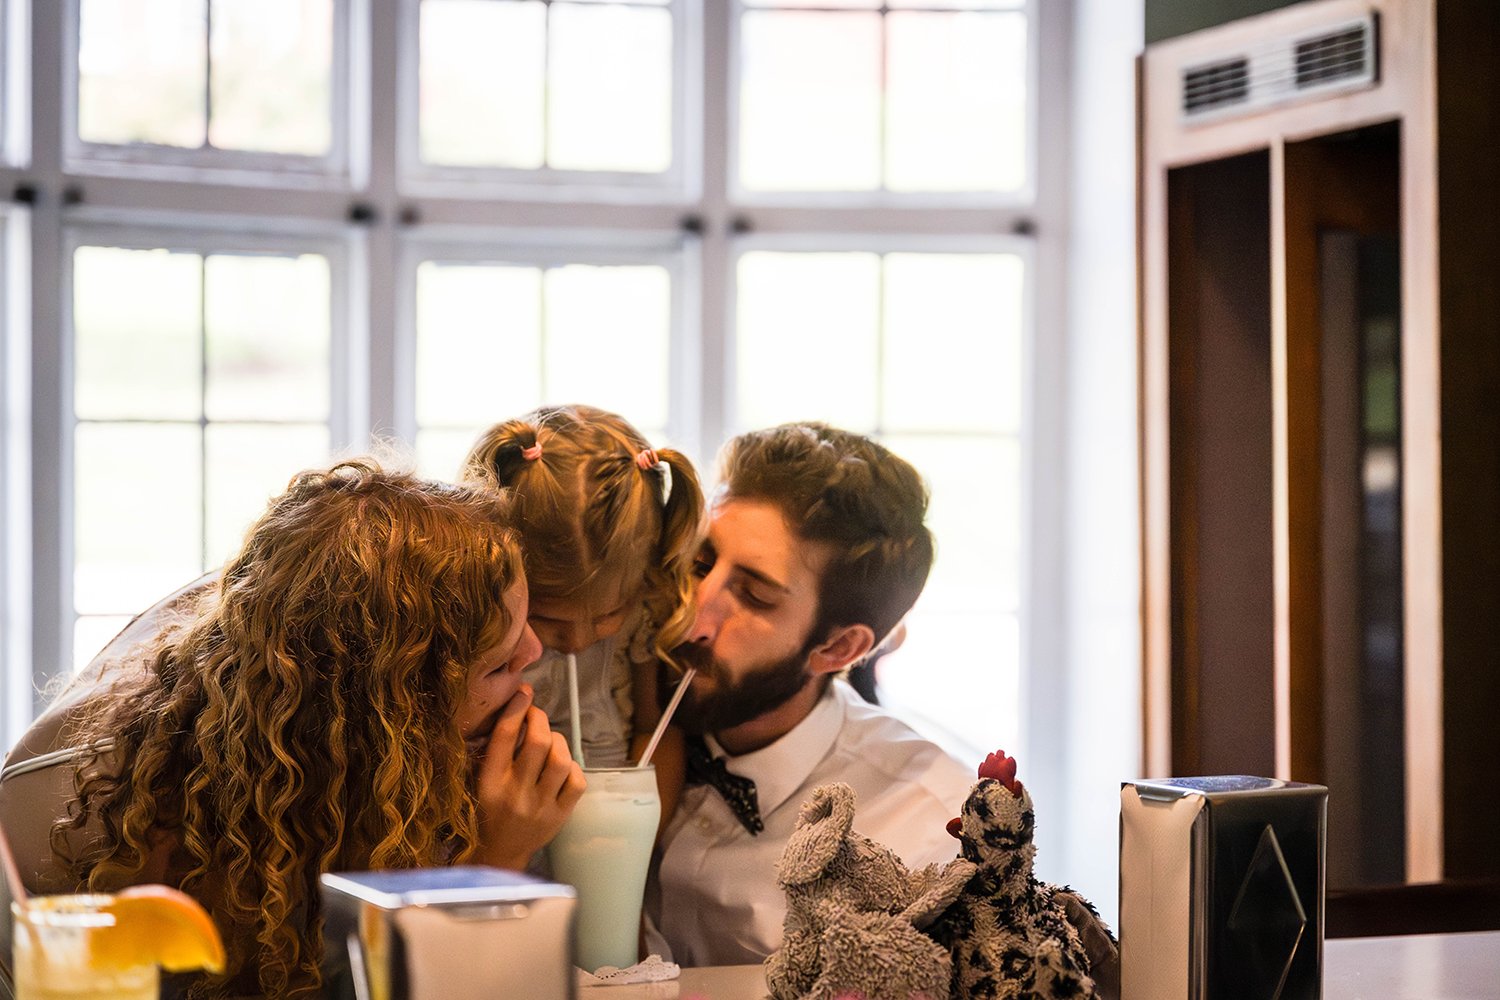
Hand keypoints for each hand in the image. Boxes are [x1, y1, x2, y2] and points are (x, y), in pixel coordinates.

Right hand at [472, 684, 585, 870]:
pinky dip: (572, 766)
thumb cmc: (487, 810)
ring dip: (557, 740)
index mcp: (490, 783)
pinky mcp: (560, 816)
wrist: (498, 854)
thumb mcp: (479, 781)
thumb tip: (518, 708)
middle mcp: (516, 794)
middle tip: (536, 713)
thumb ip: (495, 750)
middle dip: (540, 718)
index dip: (517, 708)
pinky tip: (561, 766)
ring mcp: (541, 806)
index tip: (524, 693)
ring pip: (561, 758)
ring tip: (549, 741)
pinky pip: (577, 780)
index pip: (505, 736)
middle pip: (537, 742)